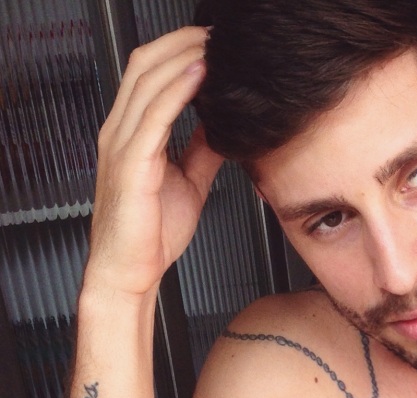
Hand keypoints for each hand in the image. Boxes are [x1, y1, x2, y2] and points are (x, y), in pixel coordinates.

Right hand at [85, 26, 223, 297]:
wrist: (131, 272)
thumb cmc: (151, 234)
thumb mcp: (189, 182)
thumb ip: (202, 150)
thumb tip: (224, 126)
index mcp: (131, 133)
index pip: (150, 72)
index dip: (180, 50)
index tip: (215, 44)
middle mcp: (121, 131)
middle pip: (146, 64)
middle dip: (182, 42)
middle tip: (218, 35)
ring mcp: (122, 145)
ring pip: (148, 82)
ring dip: (183, 58)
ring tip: (214, 46)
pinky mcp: (131, 165)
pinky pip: (154, 117)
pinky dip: (177, 92)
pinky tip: (200, 76)